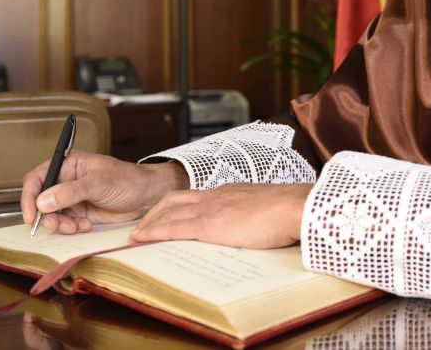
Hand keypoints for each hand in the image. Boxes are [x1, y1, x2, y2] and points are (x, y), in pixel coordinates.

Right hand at [21, 151, 188, 233]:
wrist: (149, 196)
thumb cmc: (128, 180)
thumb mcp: (99, 183)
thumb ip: (70, 192)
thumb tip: (42, 201)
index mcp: (69, 165)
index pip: (37, 178)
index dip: (29, 196)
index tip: (31, 214)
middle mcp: (67, 180)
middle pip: (41, 200)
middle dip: (46, 215)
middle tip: (58, 225)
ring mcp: (73, 198)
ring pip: (51, 215)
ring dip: (60, 224)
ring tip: (77, 226)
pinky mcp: (80, 212)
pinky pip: (65, 223)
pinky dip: (71, 228)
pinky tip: (87, 225)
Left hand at [130, 183, 312, 248]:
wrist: (295, 207)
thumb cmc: (290, 211)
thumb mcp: (269, 210)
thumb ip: (257, 216)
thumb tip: (258, 230)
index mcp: (232, 192)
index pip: (197, 196)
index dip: (178, 205)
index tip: (168, 215)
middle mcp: (217, 195)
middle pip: (175, 198)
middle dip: (155, 211)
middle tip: (143, 225)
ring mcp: (211, 208)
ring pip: (168, 211)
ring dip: (148, 222)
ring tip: (135, 235)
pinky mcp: (208, 225)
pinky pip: (172, 228)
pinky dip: (152, 232)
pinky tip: (139, 239)